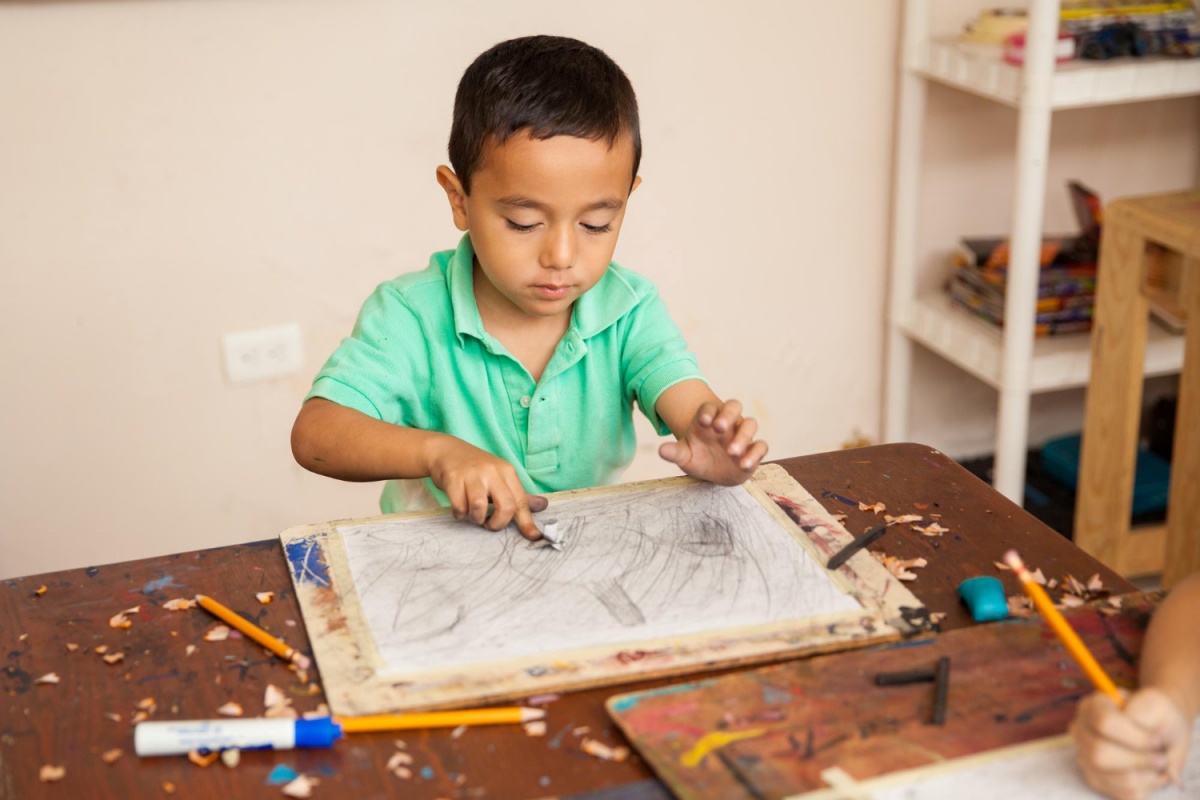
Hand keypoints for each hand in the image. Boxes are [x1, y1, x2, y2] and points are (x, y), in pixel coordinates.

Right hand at [425, 436, 545, 539]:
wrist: (445, 450)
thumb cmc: (475, 469)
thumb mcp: (499, 477)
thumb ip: (518, 495)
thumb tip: (543, 506)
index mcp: (507, 471)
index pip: (521, 501)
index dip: (527, 522)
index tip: (533, 537)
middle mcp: (492, 471)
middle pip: (506, 506)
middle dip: (498, 523)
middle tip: (489, 524)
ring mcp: (472, 474)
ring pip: (480, 507)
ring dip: (476, 519)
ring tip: (473, 515)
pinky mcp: (453, 478)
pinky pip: (459, 506)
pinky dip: (459, 514)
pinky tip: (459, 510)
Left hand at [658, 399, 767, 485]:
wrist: (713, 474)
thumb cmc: (698, 458)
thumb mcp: (684, 457)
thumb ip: (674, 452)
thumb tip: (661, 450)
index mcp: (709, 420)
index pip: (710, 407)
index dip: (707, 411)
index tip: (703, 422)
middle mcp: (728, 424)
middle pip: (734, 406)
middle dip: (728, 414)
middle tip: (719, 427)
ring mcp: (742, 435)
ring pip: (750, 424)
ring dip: (743, 435)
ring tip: (731, 452)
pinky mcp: (753, 450)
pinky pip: (761, 446)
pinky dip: (755, 453)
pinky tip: (743, 464)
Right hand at [1070, 688, 1190, 799]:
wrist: (1156, 728)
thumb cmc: (1155, 715)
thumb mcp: (1155, 705)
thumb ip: (1149, 719)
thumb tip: (1152, 748)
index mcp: (1092, 706)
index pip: (1104, 722)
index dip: (1134, 737)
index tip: (1157, 741)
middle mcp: (1080, 730)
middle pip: (1099, 753)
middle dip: (1137, 760)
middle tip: (1161, 759)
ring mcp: (1084, 756)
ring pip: (1110, 777)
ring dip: (1144, 776)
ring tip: (1157, 766)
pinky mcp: (1095, 779)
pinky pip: (1121, 793)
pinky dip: (1144, 788)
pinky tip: (1150, 774)